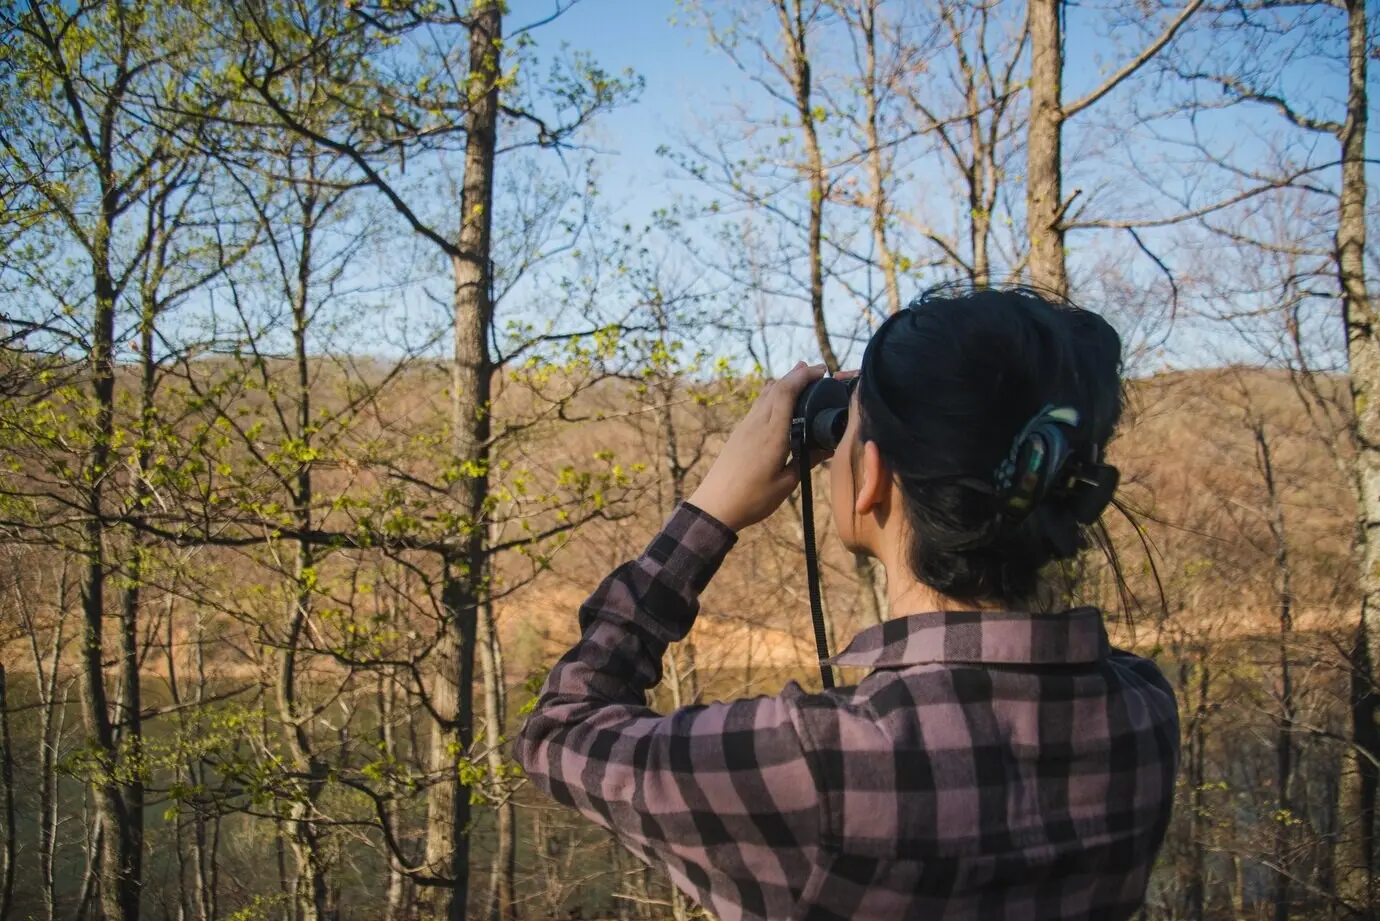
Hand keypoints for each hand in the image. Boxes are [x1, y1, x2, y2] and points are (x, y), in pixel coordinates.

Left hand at [688, 362, 827, 531]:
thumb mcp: (787, 484)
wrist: (715, 506)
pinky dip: (772, 395)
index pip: (787, 393)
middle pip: (776, 388)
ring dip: (783, 382)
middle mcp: (757, 425)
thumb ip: (807, 461)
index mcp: (773, 435)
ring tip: (799, 375)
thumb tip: (828, 447)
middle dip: (796, 375)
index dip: (803, 377)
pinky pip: (758, 406)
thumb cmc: (752, 499)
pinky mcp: (739, 434)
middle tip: (816, 369)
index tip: (821, 371)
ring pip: (765, 395)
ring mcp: (745, 427)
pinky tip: (777, 399)